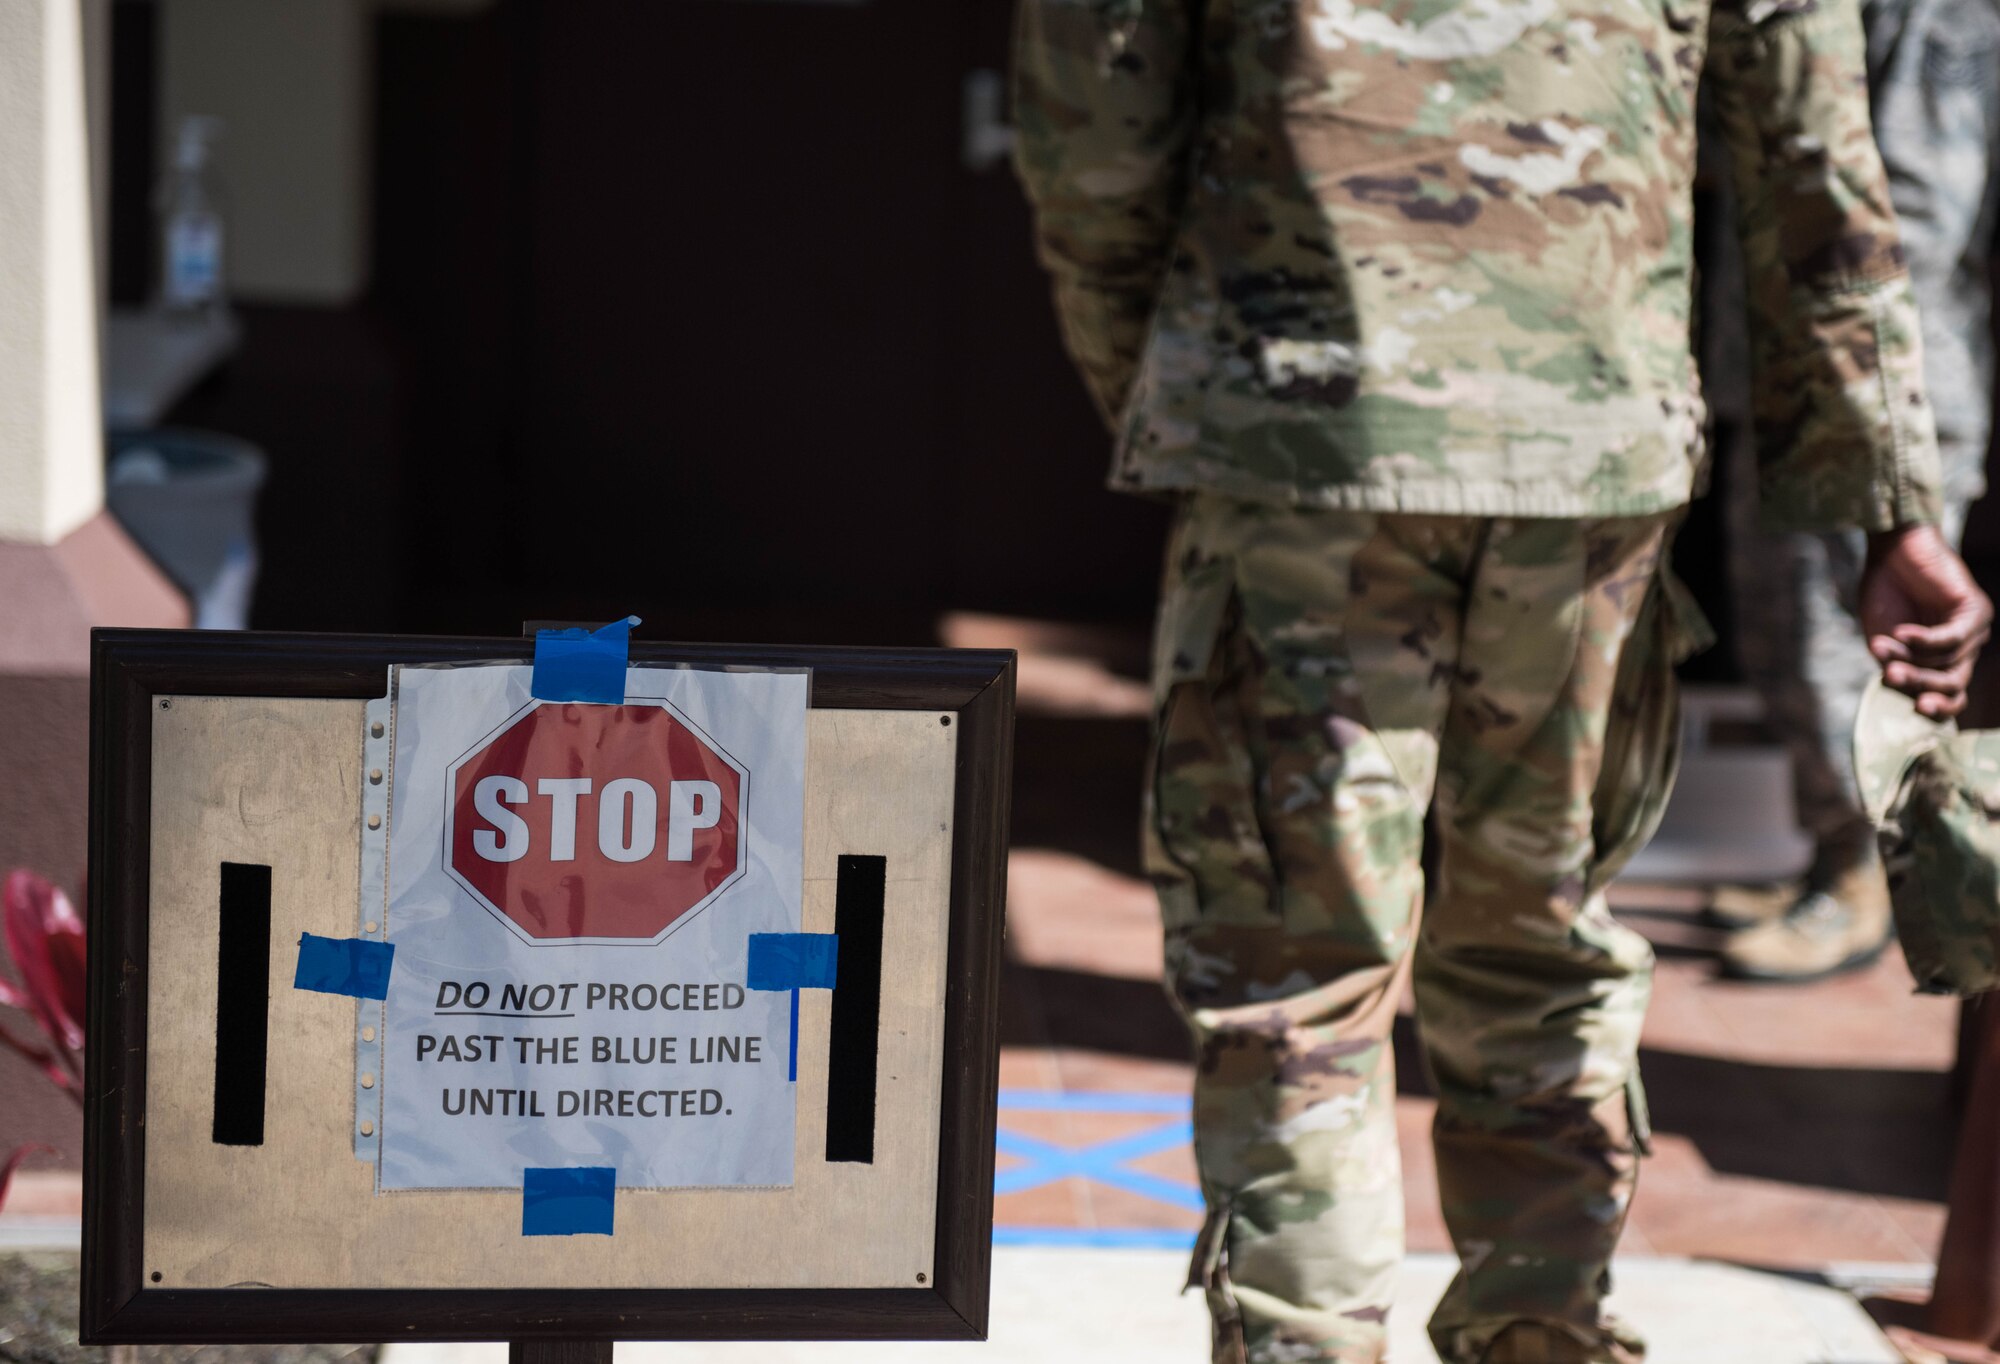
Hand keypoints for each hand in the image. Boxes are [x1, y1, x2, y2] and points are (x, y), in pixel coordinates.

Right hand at [1860, 524, 1992, 718]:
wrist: (1891, 551)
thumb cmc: (1885, 592)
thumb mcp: (1884, 641)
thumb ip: (1896, 666)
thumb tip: (1900, 694)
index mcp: (1944, 659)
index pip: (1953, 696)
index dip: (1939, 708)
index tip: (1915, 709)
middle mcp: (1965, 648)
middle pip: (1953, 684)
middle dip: (1920, 684)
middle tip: (1889, 677)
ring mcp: (1974, 630)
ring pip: (1949, 662)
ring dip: (1911, 656)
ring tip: (1883, 644)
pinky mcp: (1975, 611)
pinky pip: (1951, 638)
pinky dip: (1924, 639)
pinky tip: (1902, 632)